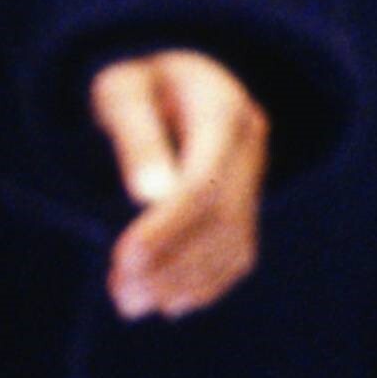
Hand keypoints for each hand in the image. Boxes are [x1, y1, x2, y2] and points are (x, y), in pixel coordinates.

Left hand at [89, 53, 268, 320]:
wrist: (170, 74)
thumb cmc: (135, 80)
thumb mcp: (122, 89)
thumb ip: (134, 134)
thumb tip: (148, 197)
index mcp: (224, 109)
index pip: (204, 183)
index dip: (167, 227)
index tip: (124, 259)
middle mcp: (251, 144)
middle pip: (222, 219)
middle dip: (171, 263)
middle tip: (121, 296)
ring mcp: (255, 175)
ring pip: (234, 243)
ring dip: (183, 281)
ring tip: (130, 303)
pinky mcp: (248, 200)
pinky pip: (239, 251)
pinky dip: (206, 283)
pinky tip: (168, 303)